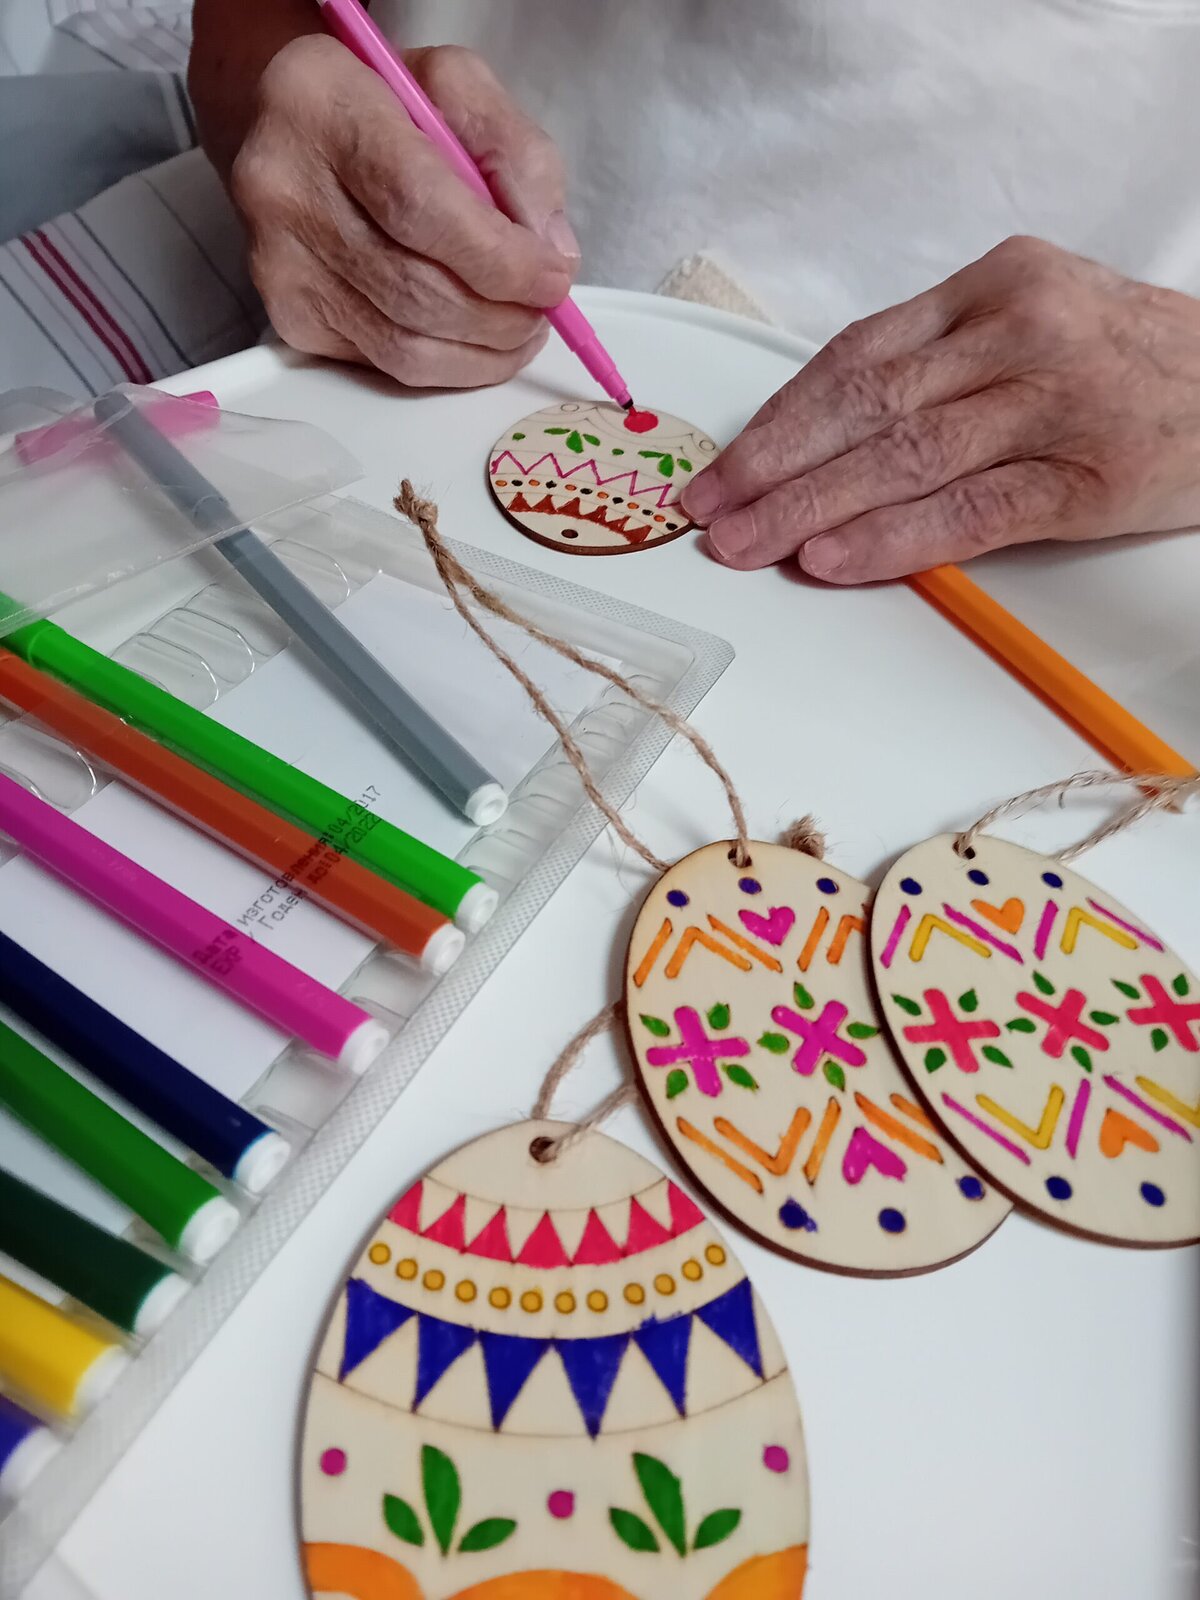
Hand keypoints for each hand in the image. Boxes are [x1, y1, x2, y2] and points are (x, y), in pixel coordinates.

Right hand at [229, 39, 576, 386]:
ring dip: (484, 351)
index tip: (553, 277)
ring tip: (521, 328)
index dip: (498, 258)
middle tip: (545, 309)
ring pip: (404, 344)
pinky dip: (449, 364)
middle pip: (415, 289)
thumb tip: (553, 252)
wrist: (288, 126)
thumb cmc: (381, 102)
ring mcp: (280, 265)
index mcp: (322, 104)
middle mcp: (284, 189)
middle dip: (501, 314)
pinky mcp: (290, 318)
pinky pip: (387, 365)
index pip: (418, 205)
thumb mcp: (457, 87)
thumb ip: (517, 154)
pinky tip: (475, 337)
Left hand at [682, 237, 1199, 580]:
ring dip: (812, 508)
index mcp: (992, 285)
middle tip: (711, 513)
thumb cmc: (1127, 362)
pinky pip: (971, 512)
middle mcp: (1018, 332)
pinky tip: (834, 559)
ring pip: (906, 457)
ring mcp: (1055, 404)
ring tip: (749, 542)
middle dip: (774, 467)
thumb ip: (937, 364)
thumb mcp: (1030, 325)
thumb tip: (819, 435)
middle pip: (866, 405)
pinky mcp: (1087, 479)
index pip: (856, 355)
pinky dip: (894, 538)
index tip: (724, 466)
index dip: (778, 418)